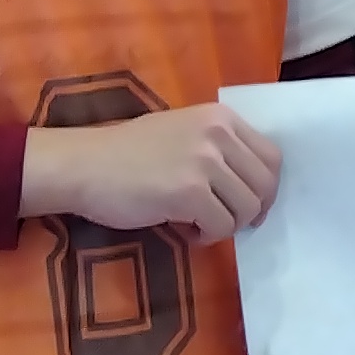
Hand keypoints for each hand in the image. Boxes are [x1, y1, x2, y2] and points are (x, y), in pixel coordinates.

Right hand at [21, 100, 278, 240]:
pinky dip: (207, 236)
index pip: (272, 157)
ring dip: (226, 225)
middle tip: (225, 222)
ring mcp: (204, 162)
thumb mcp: (183, 134)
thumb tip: (255, 190)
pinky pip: (222, 226)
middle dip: (250, 212)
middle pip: (265, 186)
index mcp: (220, 118)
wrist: (83, 165)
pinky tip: (185, 230)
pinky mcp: (189, 192)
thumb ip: (219, 150)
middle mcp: (218, 134)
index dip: (266, 188)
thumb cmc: (128, 154)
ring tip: (198, 224)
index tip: (249, 206)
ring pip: (247, 209)